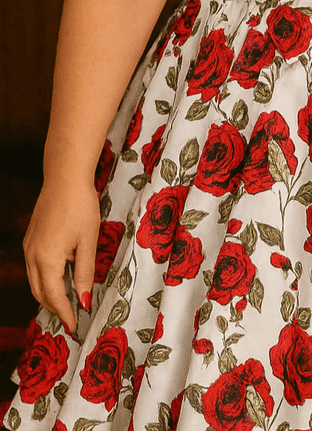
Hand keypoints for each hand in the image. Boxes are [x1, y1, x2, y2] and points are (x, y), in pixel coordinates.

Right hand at [22, 179, 100, 333]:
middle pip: (41, 293)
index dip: (64, 313)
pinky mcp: (30, 239)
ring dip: (49, 295)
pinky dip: (44, 279)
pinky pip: (34, 267)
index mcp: (47, 259)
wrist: (65, 179)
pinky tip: (59, 279)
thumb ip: (85, 273)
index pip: (54, 297)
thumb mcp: (88, 242)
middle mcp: (32, 256)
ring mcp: (29, 247)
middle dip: (55, 308)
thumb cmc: (80, 207)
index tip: (74, 326)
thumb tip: (83, 301)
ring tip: (66, 303)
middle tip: (71, 319)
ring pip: (35, 281)